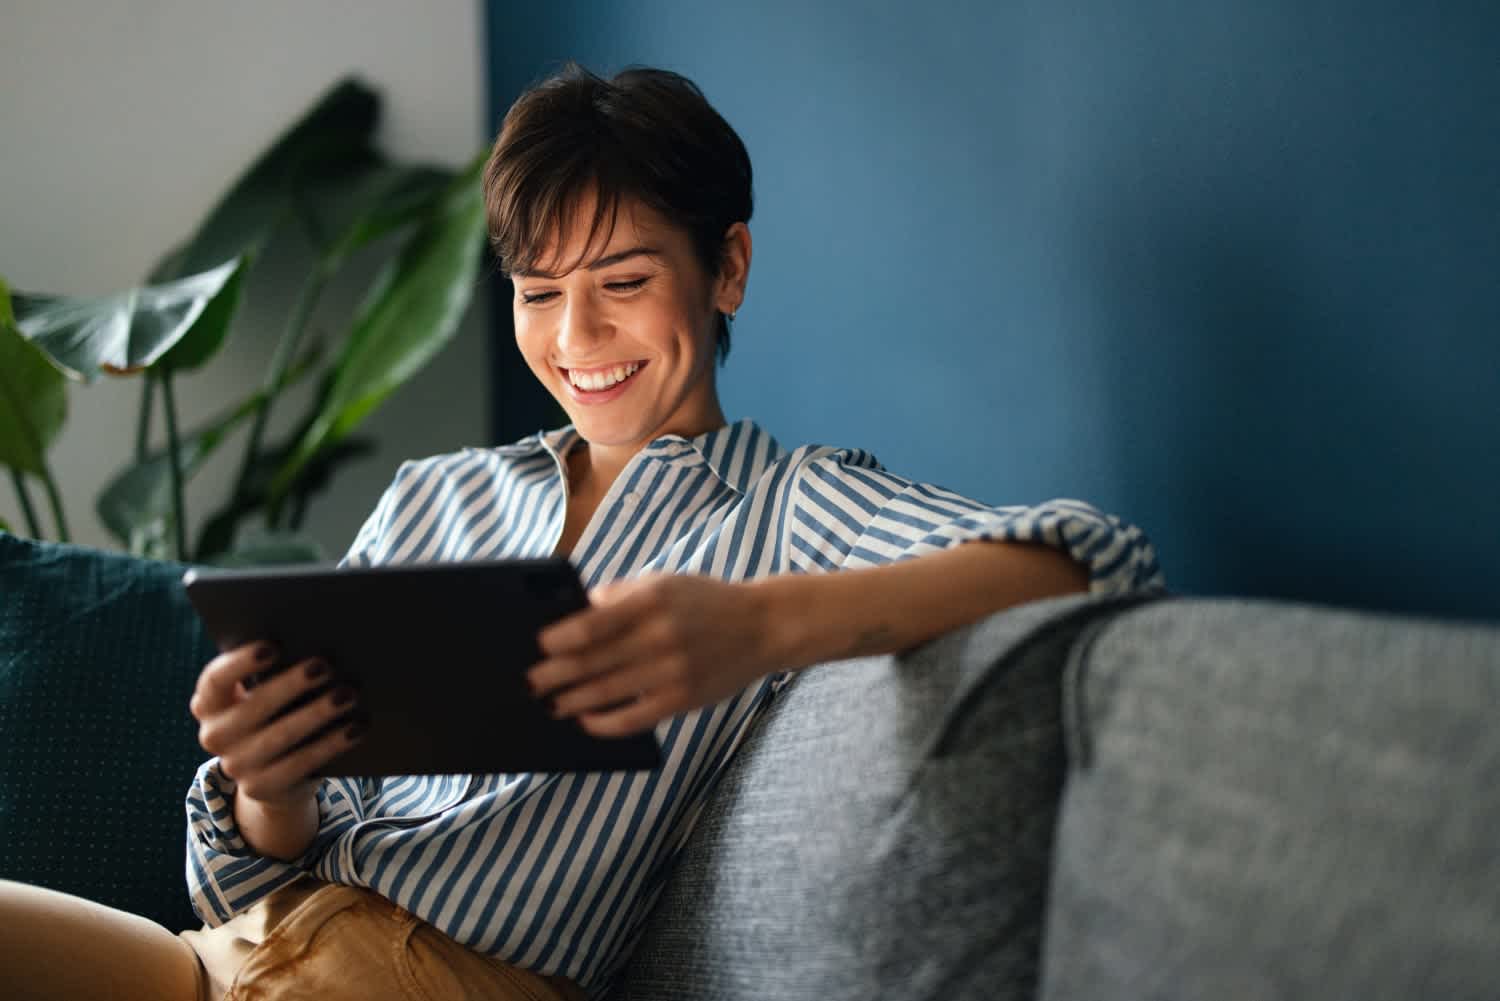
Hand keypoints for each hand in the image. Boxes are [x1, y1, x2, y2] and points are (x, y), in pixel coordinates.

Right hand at [189, 643, 363, 806]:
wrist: (275, 775)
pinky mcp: (261, 788)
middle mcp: (214, 735)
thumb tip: (318, 647)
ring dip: (317, 713)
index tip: (273, 646)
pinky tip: (355, 728)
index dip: (241, 662)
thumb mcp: (266, 693)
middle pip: (254, 706)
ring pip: (280, 736)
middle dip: (292, 684)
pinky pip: (301, 764)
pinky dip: (331, 744)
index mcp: (209, 703)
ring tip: (349, 694)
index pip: (216, 680)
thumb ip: (276, 671)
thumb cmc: (276, 713)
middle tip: (326, 665)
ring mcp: (235, 766)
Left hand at [528, 575, 781, 736]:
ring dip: (571, 701)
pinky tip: (586, 720)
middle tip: (530, 684)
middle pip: (592, 662)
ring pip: (607, 693)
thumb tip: (576, 613)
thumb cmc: (705, 602)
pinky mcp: (682, 699)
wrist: (761, 627)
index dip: (559, 640)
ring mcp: (671, 672)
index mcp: (651, 602)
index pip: (592, 625)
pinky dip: (604, 723)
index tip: (537, 647)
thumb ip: (620, 595)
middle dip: (555, 676)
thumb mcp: (664, 583)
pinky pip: (634, 718)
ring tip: (550, 705)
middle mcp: (660, 637)